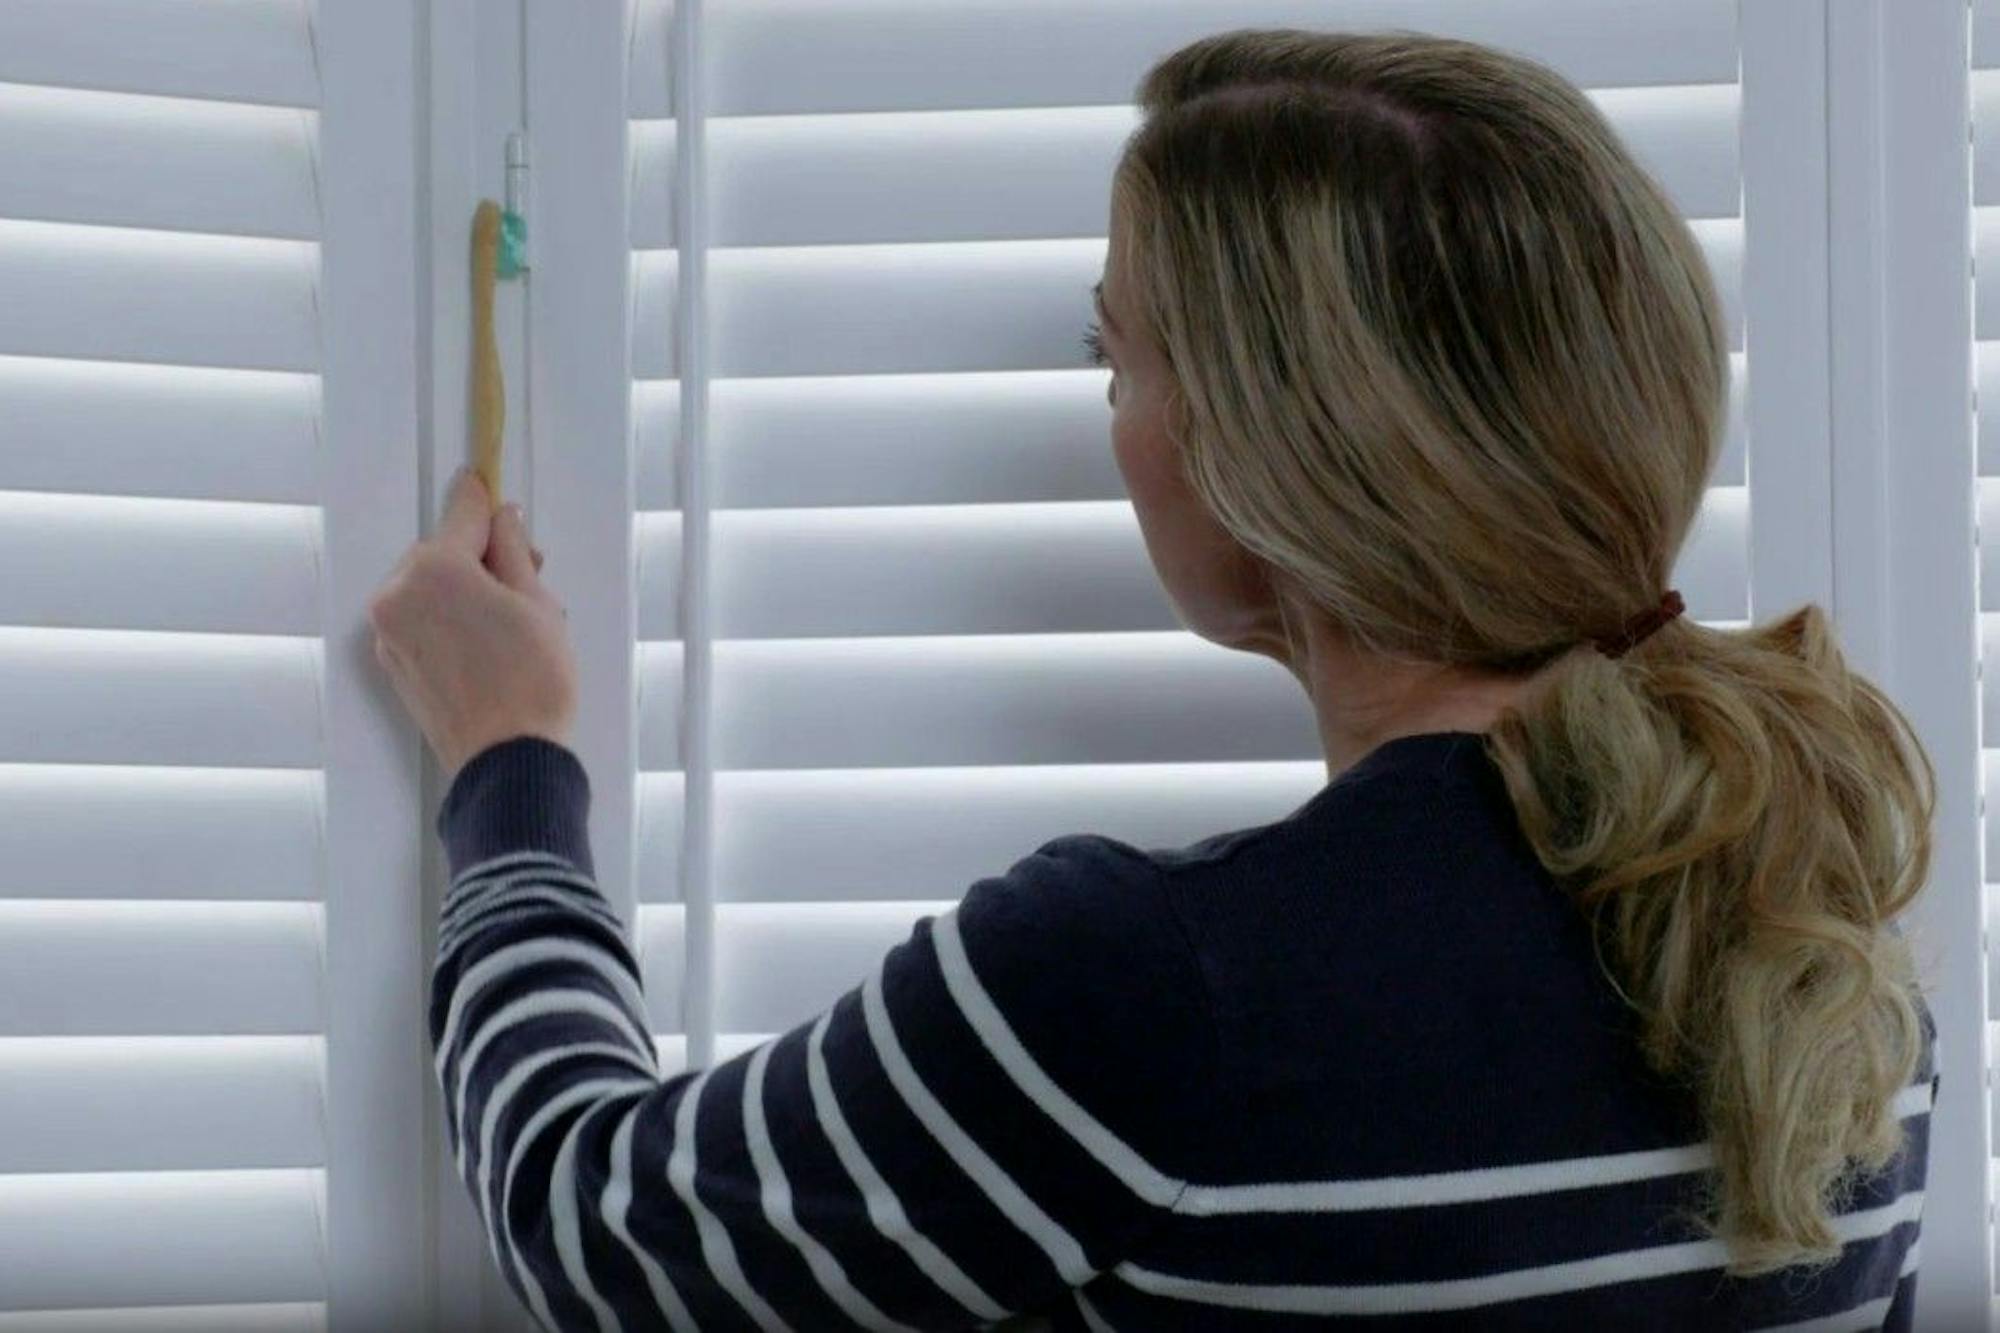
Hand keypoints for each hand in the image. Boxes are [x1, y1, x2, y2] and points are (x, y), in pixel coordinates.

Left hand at [368, 467, 576, 781]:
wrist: (509, 760)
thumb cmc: (533, 681)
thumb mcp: (538, 602)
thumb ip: (513, 550)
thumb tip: (504, 519)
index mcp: (434, 568)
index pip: (463, 514)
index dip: (484, 499)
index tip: (484, 478)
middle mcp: (398, 593)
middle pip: (443, 552)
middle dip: (482, 558)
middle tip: (530, 581)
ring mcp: (388, 631)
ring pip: (431, 588)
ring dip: (466, 591)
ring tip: (514, 624)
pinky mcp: (391, 662)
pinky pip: (420, 620)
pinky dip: (449, 620)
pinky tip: (489, 645)